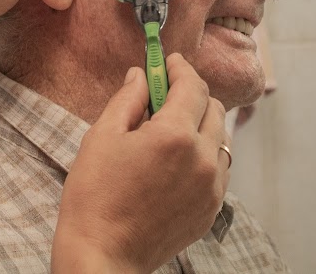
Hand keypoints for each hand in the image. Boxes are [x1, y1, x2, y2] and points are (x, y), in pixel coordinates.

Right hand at [52, 54, 230, 272]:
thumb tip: (140, 75)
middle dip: (192, 94)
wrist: (103, 254)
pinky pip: (220, 168)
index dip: (180, 68)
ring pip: (221, 137)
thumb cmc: (94, 195)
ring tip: (170, 130)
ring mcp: (212, 187)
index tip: (169, 62)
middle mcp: (203, 159)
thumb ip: (127, 100)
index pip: (192, 86)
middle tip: (164, 95)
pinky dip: (204, 153)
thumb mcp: (102, 137)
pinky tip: (177, 160)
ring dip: (201, 123)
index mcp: (174, 136)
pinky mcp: (212, 208)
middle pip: (214, 108)